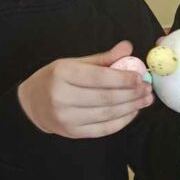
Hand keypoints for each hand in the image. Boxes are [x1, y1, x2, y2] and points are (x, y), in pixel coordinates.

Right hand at [18, 40, 152, 138]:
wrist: (32, 104)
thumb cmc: (55, 79)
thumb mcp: (73, 63)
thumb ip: (102, 58)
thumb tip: (128, 47)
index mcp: (63, 74)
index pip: (99, 78)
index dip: (123, 79)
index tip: (140, 77)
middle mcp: (62, 97)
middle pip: (106, 98)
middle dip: (132, 94)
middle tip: (148, 89)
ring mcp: (67, 118)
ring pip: (107, 114)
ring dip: (131, 107)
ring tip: (145, 100)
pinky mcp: (73, 133)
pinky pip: (103, 129)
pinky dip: (122, 121)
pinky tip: (132, 112)